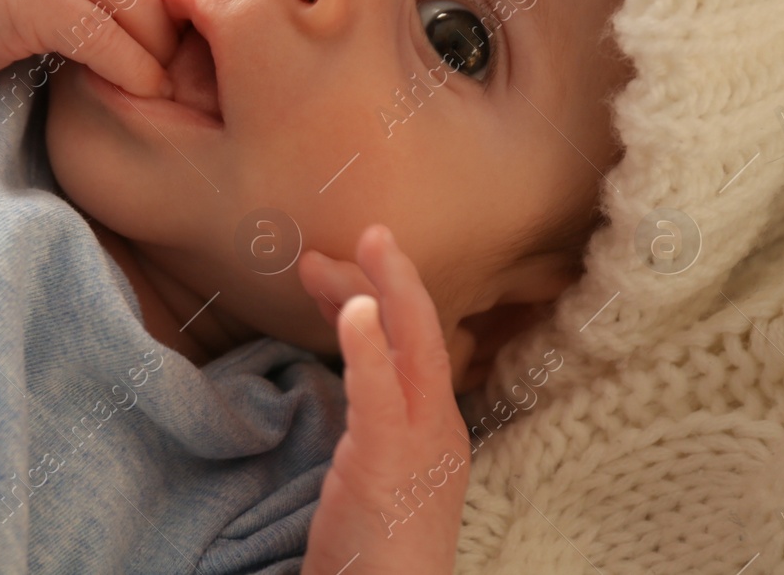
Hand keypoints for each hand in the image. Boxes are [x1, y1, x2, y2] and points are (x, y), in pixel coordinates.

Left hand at [298, 225, 471, 574]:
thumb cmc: (378, 553)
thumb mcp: (379, 476)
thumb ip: (372, 427)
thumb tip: (353, 386)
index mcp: (436, 430)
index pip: (412, 345)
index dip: (380, 299)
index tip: (343, 271)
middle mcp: (439, 428)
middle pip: (418, 334)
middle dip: (386, 279)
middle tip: (347, 240)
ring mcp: (421, 444)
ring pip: (412, 347)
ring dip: (384, 289)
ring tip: (364, 244)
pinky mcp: (387, 463)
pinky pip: (380, 394)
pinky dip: (368, 346)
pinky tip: (354, 311)